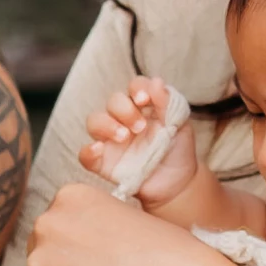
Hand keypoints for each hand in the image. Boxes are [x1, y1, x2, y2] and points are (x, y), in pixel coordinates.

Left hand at [26, 178, 198, 265]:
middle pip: (42, 254)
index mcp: (69, 196)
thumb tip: (79, 247)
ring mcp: (38, 262)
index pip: (57, 227)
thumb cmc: (165, 255)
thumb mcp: (126, 216)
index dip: (79, 249)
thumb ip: (93, 224)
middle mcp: (46, 223)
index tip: (102, 260)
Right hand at [80, 77, 193, 205]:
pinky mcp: (103, 162)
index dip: (137, 88)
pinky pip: (85, 154)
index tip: (144, 100)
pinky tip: (99, 150)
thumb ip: (167, 103)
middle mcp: (124, 119)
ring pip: (94, 121)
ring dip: (106, 125)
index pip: (134, 87)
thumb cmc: (177, 150)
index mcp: (143, 107)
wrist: (177, 184)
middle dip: (124, 109)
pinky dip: (88, 151)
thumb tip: (155, 81)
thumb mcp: (180, 124)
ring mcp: (111, 140)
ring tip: (124, 137)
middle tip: (140, 127)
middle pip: (113, 101)